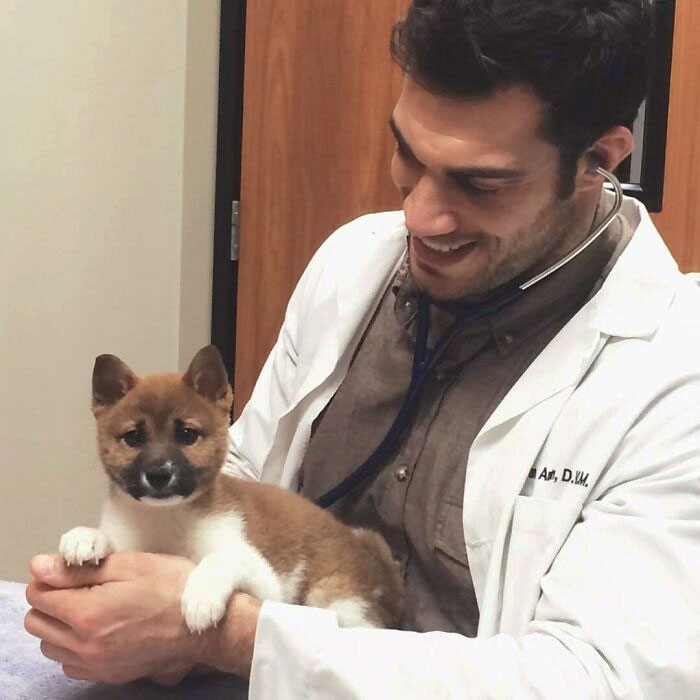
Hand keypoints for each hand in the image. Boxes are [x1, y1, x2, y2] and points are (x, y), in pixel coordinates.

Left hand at [24, 552, 260, 683]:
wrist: (203, 624)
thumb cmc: (172, 587)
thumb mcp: (130, 565)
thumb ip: (81, 568)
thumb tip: (39, 566)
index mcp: (88, 613)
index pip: (37, 595)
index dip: (51, 577)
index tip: (73, 570)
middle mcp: (85, 645)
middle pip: (36, 622)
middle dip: (50, 601)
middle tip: (80, 586)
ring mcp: (96, 664)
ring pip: (50, 645)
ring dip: (59, 625)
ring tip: (91, 607)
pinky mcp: (107, 675)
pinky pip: (69, 664)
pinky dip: (73, 646)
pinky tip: (98, 630)